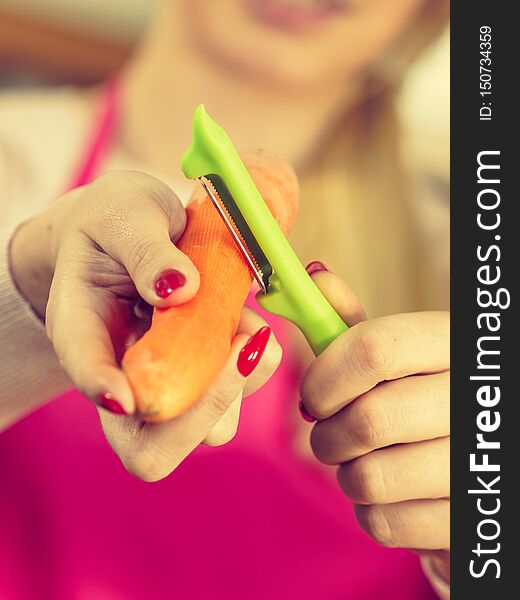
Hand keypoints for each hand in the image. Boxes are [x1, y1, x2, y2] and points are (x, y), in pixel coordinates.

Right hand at [9, 171, 281, 478]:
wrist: (134, 230)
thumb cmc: (118, 222)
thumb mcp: (125, 214)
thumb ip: (146, 249)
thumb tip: (181, 290)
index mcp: (82, 331)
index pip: (86, 376)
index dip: (105, 393)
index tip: (130, 396)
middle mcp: (120, 372)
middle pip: (150, 445)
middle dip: (205, 409)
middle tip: (241, 345)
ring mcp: (164, 381)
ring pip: (206, 428)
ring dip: (239, 384)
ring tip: (248, 324)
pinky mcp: (200, 373)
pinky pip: (233, 393)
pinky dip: (253, 364)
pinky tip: (251, 324)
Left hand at [300, 269, 449, 566]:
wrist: (481, 450)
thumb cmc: (427, 393)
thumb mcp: (403, 352)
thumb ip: (354, 325)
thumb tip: (313, 278)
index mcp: (454, 346)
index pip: (375, 350)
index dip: (325, 376)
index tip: (314, 394)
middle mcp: (474, 401)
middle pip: (368, 421)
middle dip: (328, 433)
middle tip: (331, 430)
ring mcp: (476, 466)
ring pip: (369, 479)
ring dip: (347, 472)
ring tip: (364, 458)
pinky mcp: (466, 520)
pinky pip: (384, 523)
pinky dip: (370, 509)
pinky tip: (388, 489)